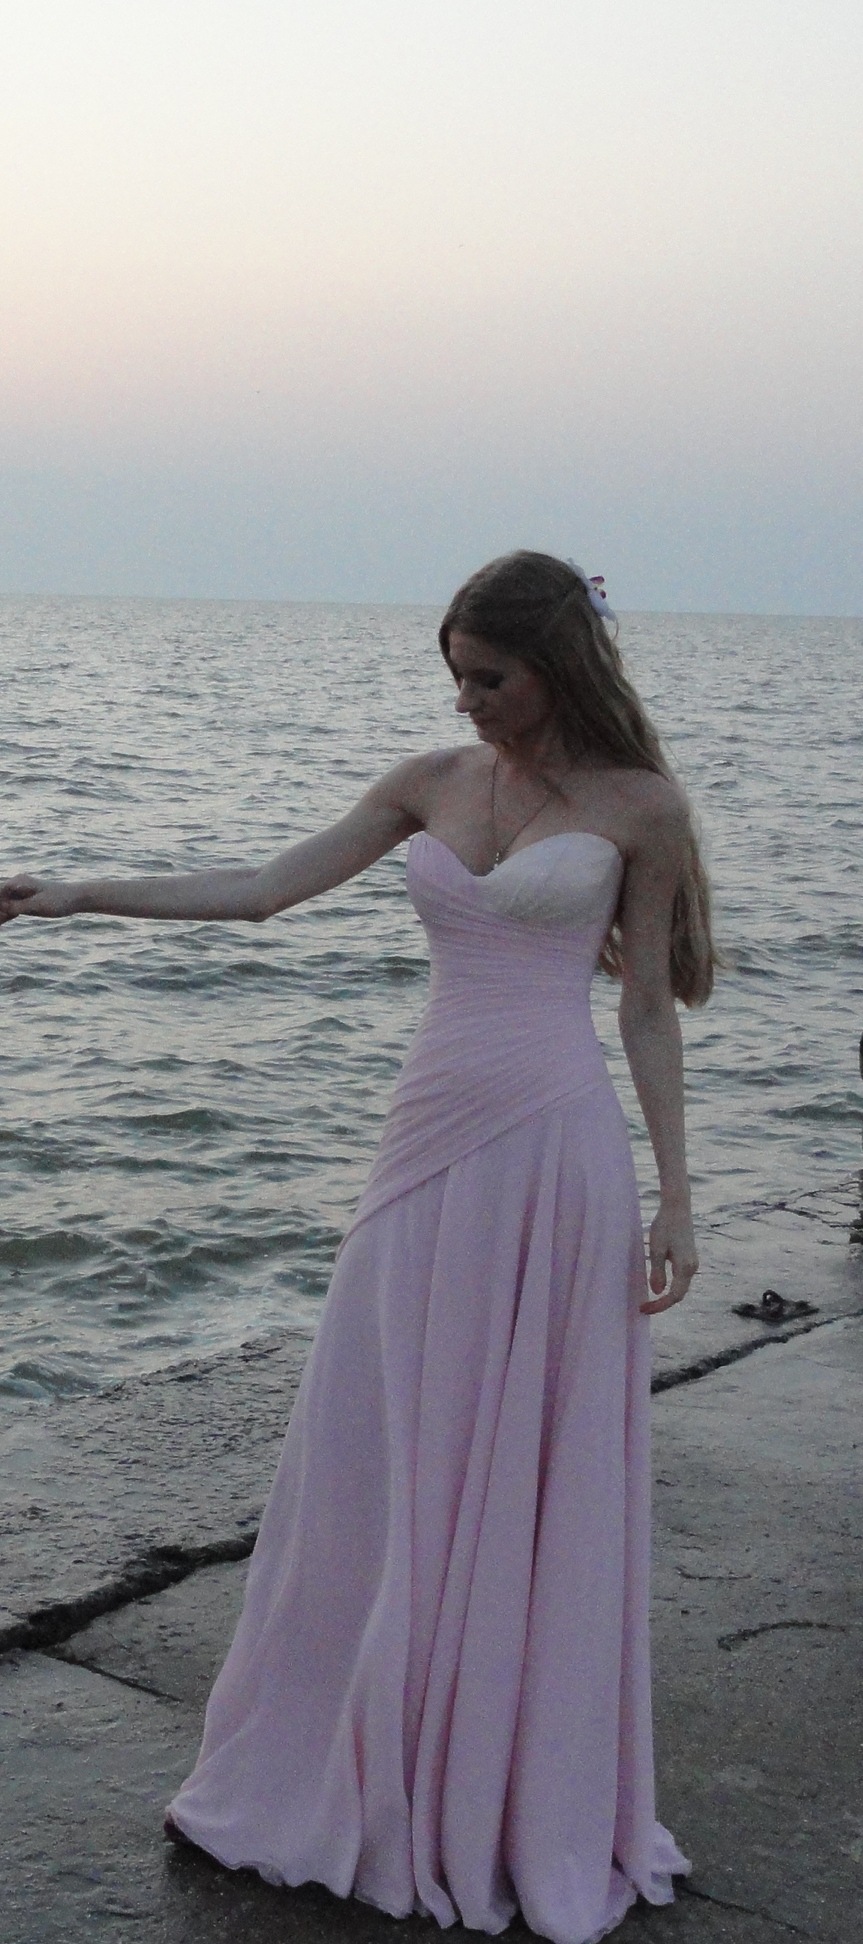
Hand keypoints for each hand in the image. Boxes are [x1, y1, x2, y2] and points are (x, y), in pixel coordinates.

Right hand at [0, 875, 68, 923]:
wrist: (77, 897)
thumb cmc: (59, 900)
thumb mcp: (38, 905)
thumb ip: (18, 906)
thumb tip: (1, 906)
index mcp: (19, 881)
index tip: (0, 915)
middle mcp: (17, 884)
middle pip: (0, 898)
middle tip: (1, 921)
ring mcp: (21, 892)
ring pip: (4, 904)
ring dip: (1, 913)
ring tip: (1, 923)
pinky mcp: (26, 900)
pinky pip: (12, 907)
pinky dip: (7, 915)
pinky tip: (3, 922)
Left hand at [641, 1200, 698, 1314]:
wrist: (677, 1208)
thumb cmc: (664, 1226)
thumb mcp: (656, 1249)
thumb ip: (657, 1271)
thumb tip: (657, 1292)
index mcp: (685, 1267)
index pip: (674, 1296)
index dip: (659, 1305)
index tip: (644, 1309)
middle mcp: (692, 1267)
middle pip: (679, 1294)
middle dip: (662, 1304)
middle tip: (644, 1307)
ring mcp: (692, 1263)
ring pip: (680, 1287)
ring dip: (666, 1296)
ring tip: (649, 1300)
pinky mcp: (689, 1258)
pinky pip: (680, 1279)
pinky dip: (670, 1286)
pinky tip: (657, 1285)